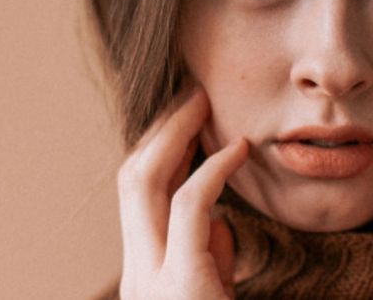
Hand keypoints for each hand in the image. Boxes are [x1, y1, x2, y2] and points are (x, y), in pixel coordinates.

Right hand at [116, 84, 248, 299]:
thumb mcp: (214, 290)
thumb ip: (210, 254)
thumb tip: (218, 218)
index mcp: (142, 273)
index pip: (138, 194)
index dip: (159, 148)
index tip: (187, 118)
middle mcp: (137, 276)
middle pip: (133, 179)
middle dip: (161, 128)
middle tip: (191, 93)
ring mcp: (151, 282)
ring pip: (145, 183)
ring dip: (176, 132)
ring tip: (204, 102)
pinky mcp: (181, 285)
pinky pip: (189, 206)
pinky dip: (214, 168)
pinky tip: (239, 148)